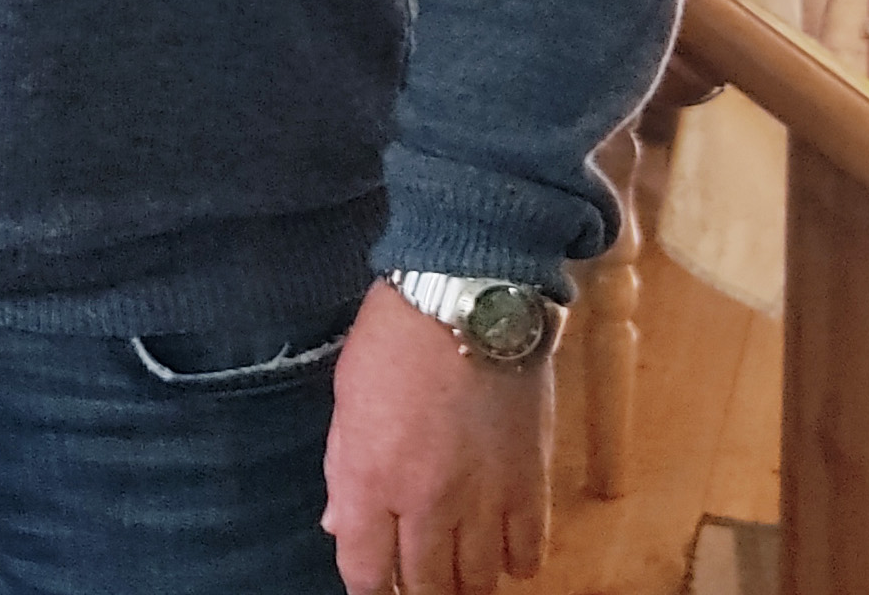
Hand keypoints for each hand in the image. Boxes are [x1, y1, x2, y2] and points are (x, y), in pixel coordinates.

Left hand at [323, 280, 550, 593]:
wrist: (468, 302)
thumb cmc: (394, 341)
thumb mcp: (346, 400)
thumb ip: (343, 469)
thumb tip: (338, 524)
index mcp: (369, 479)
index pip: (365, 570)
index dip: (368, 590)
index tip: (373, 589)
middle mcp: (425, 502)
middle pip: (425, 586)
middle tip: (419, 588)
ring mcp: (483, 498)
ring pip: (478, 579)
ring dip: (466, 586)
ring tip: (460, 579)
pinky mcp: (530, 484)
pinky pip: (529, 551)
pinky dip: (516, 563)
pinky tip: (505, 557)